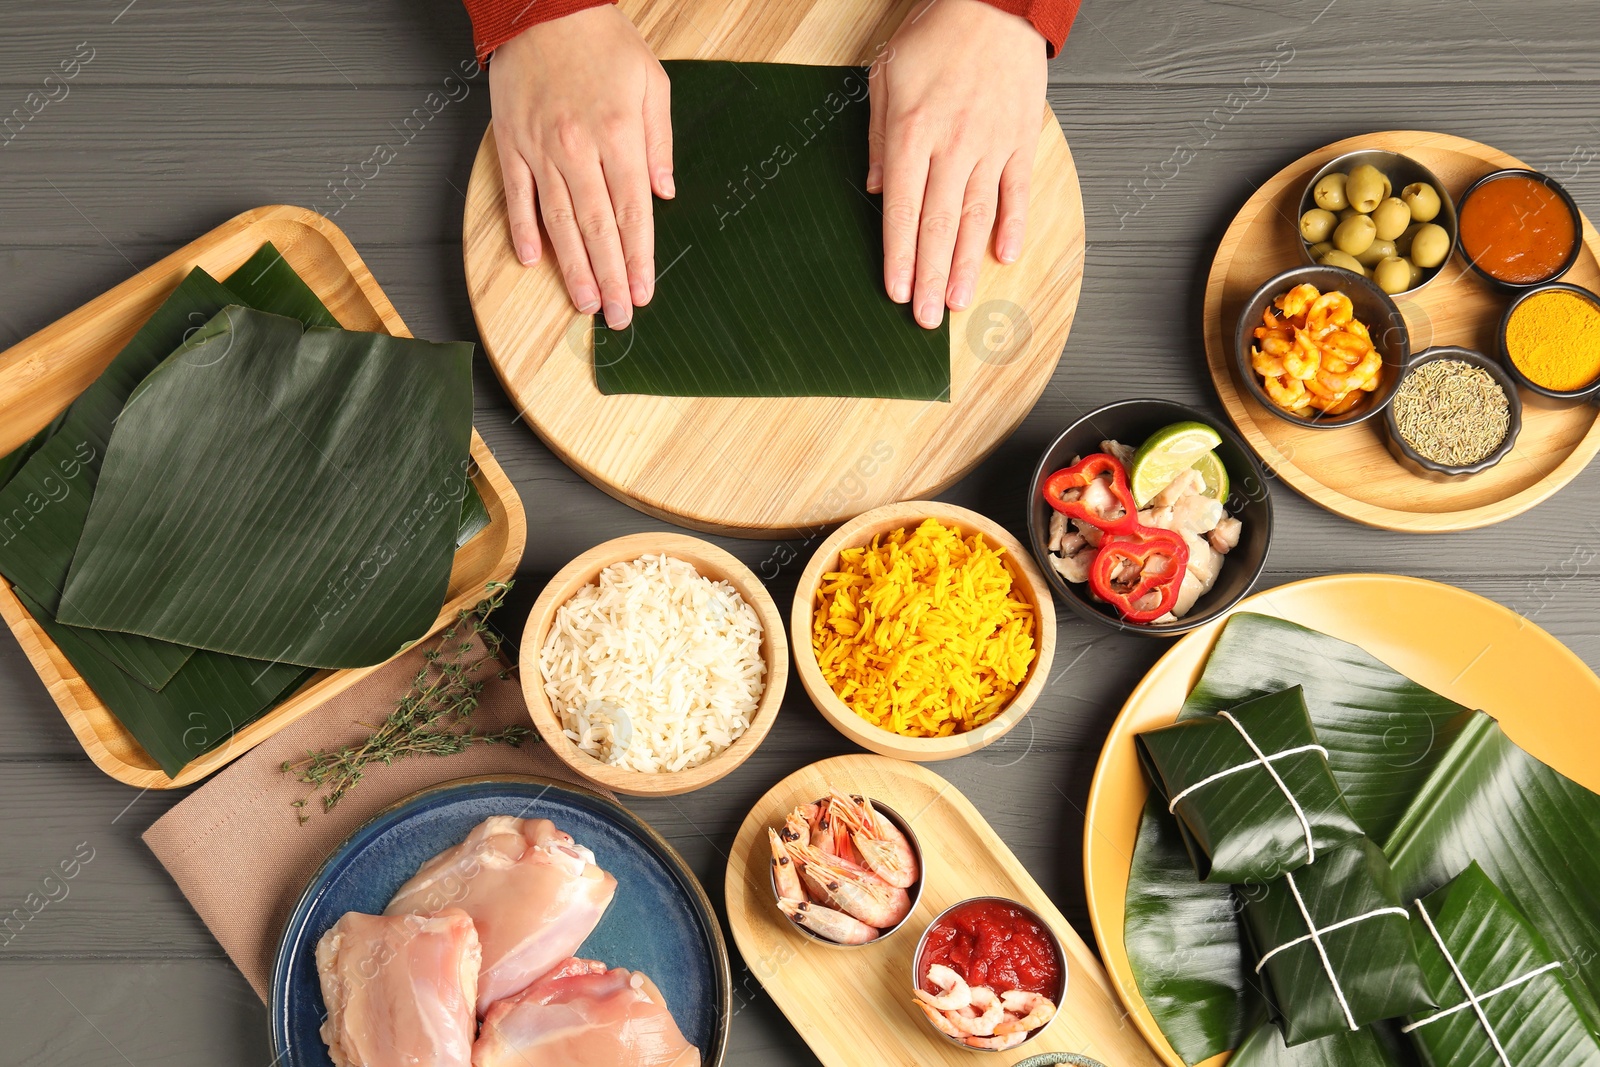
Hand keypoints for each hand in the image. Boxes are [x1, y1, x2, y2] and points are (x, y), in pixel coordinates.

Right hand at [488, 6, 672, 328]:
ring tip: (585, 302)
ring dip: (573, 268)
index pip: (633, 213)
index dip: (639, 259)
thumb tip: (664, 192)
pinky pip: (517, 196)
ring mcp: (541, 148)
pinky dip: (523, 230)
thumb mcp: (652, 84)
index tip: (644, 292)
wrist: (545, 8)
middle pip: (598, 228)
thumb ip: (659, 142)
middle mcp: (578, 148)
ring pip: (558, 222)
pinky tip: (532, 261)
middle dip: (610, 277)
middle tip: (618, 315)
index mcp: (619, 136)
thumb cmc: (603, 42)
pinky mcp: (511, 142)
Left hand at [868, 0, 1047, 327]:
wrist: (996, 4)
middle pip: (938, 225)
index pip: (902, 210)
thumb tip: (877, 190)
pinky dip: (1012, 225)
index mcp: (912, 134)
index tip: (896, 291)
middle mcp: (953, 146)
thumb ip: (879, 138)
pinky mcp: (1021, 139)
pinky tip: (1004, 256)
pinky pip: (1017, 191)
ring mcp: (991, 146)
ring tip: (958, 301)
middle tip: (926, 318)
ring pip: (977, 217)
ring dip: (966, 264)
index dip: (898, 256)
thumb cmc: (936, 35)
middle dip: (930, 276)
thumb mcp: (886, 77)